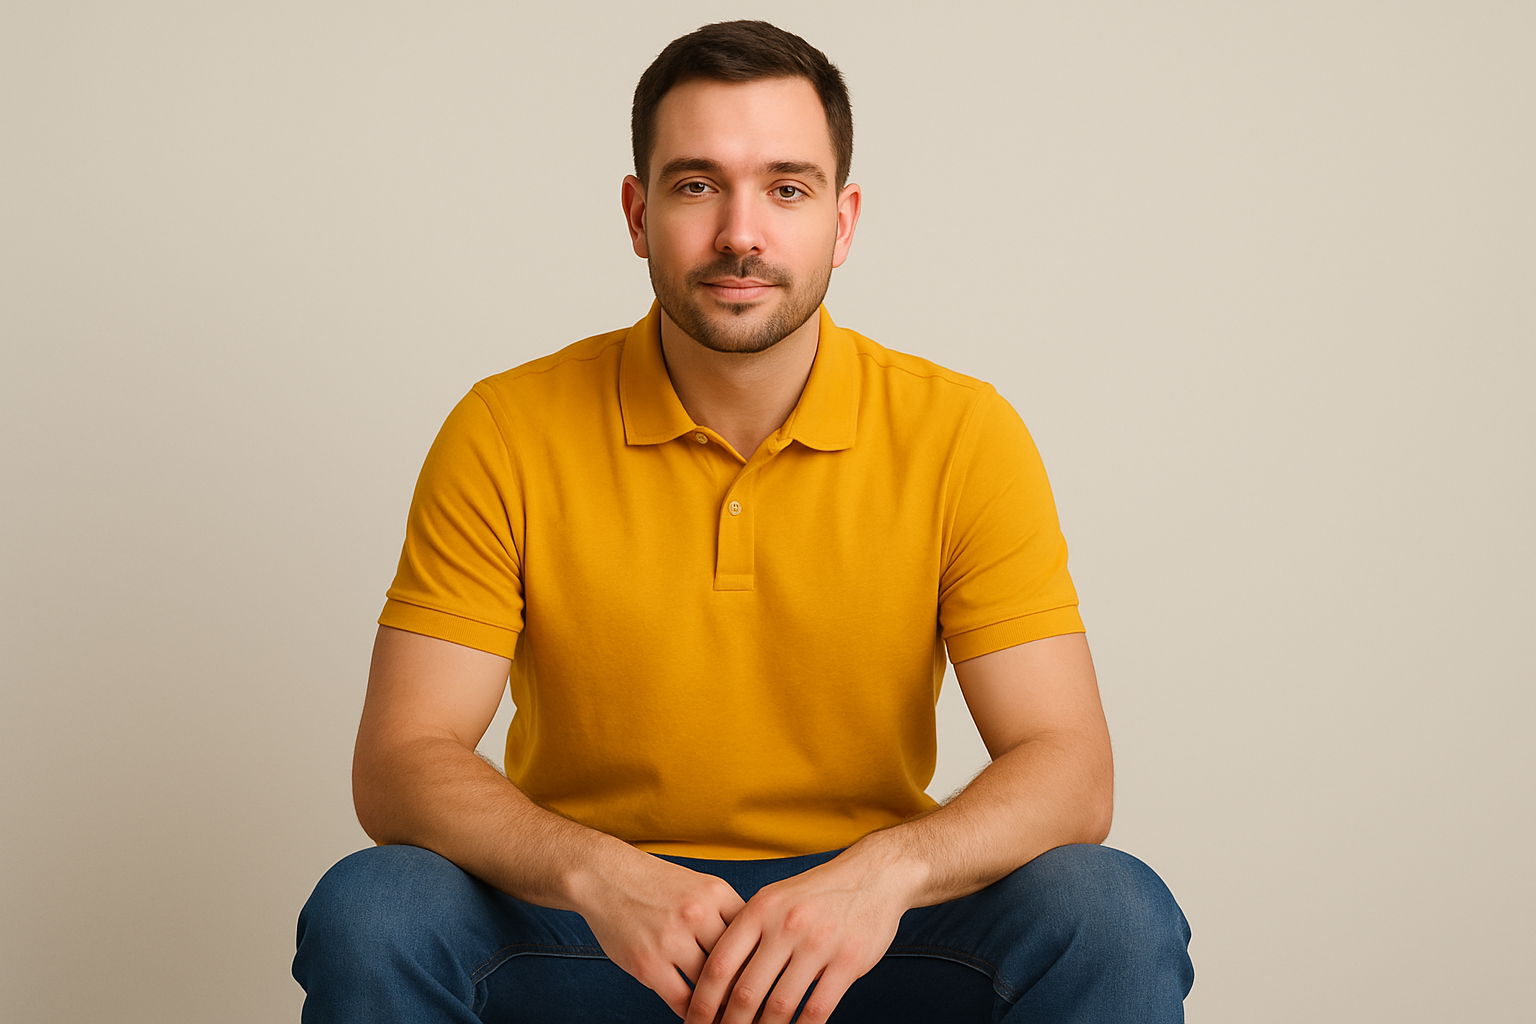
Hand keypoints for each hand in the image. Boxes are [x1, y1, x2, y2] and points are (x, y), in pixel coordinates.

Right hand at [577, 850, 747, 1017]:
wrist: (605, 876)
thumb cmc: (655, 884)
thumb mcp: (700, 886)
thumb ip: (727, 914)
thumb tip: (757, 951)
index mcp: (717, 893)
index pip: (754, 935)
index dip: (764, 962)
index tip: (770, 981)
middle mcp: (698, 914)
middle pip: (737, 963)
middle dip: (747, 988)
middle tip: (754, 1006)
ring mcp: (672, 939)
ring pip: (711, 986)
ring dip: (721, 1005)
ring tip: (729, 1016)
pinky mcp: (648, 963)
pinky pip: (682, 1000)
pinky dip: (693, 1012)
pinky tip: (698, 1014)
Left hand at [683, 848, 912, 1023]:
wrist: (873, 875)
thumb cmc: (817, 893)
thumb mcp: (775, 899)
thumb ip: (748, 933)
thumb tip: (717, 979)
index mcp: (761, 909)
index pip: (720, 964)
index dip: (703, 1001)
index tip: (695, 1021)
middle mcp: (786, 925)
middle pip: (745, 991)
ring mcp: (818, 943)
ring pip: (779, 1006)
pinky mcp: (847, 961)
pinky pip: (817, 1009)